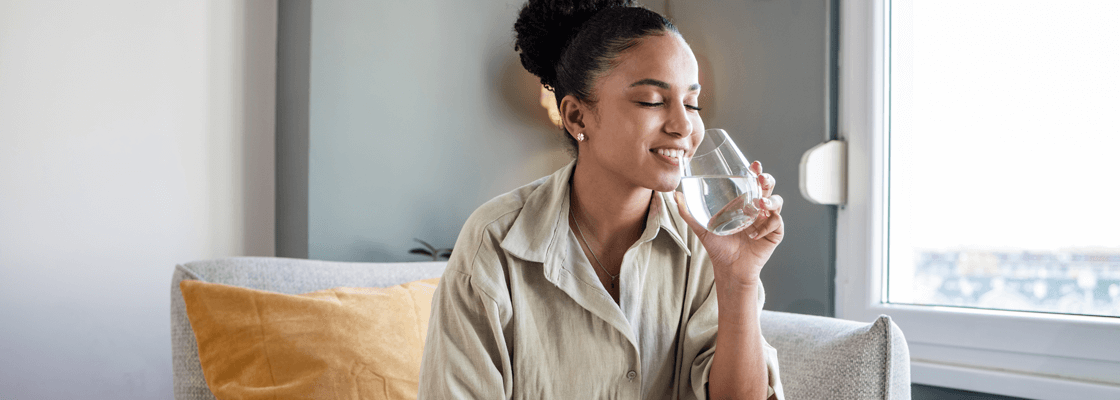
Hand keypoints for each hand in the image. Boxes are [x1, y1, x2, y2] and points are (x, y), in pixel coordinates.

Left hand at [674, 161, 783, 285]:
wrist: (729, 268)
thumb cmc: (718, 247)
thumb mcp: (701, 227)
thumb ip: (688, 212)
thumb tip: (675, 194)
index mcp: (743, 202)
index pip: (752, 182)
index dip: (756, 172)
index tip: (754, 165)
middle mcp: (757, 208)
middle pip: (768, 188)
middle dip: (766, 180)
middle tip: (760, 180)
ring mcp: (767, 220)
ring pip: (777, 202)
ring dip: (770, 200)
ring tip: (759, 204)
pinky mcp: (774, 234)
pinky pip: (777, 223)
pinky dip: (768, 225)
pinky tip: (754, 233)